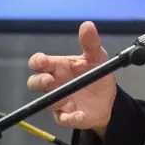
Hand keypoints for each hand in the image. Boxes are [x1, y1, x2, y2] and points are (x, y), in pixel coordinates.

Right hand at [27, 21, 115, 135]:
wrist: (109, 99)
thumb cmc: (97, 75)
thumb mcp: (97, 57)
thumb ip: (91, 43)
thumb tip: (87, 25)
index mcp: (58, 67)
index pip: (39, 63)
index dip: (37, 62)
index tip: (42, 61)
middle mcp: (55, 84)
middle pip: (34, 83)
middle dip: (38, 82)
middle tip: (50, 80)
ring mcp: (59, 101)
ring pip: (46, 103)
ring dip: (54, 100)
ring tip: (67, 97)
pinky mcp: (68, 116)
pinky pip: (63, 119)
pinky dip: (70, 118)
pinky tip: (79, 114)